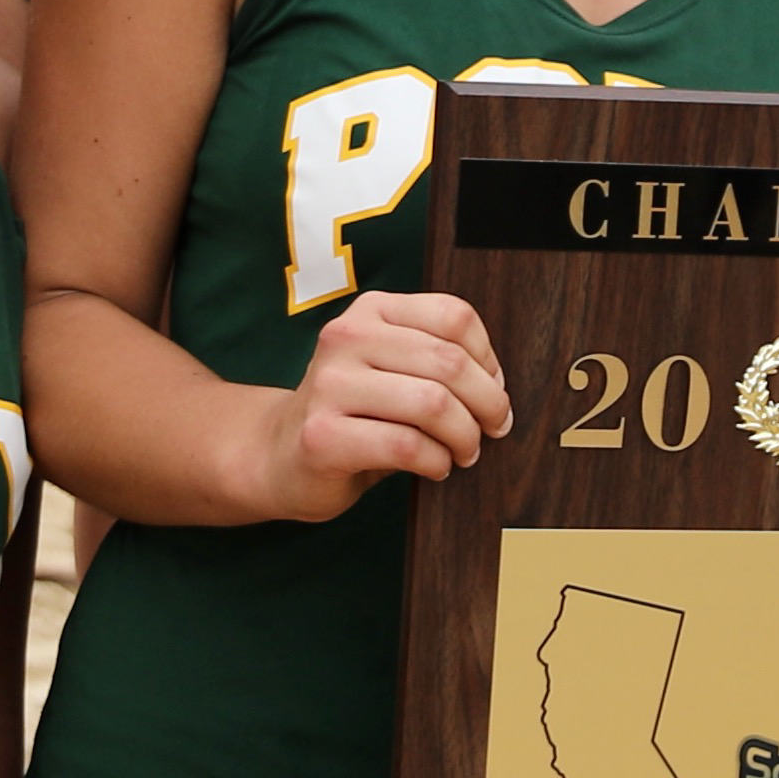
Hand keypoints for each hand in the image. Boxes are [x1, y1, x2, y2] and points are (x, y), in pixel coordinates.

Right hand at [278, 288, 507, 511]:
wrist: (280, 454)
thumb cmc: (353, 414)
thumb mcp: (391, 368)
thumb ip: (436, 359)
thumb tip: (497, 385)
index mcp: (370, 311)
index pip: (454, 316)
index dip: (488, 358)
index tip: (494, 389)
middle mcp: (346, 337)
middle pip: (449, 361)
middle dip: (487, 403)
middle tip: (493, 429)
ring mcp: (330, 385)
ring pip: (432, 403)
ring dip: (464, 436)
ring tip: (463, 452)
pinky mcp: (323, 435)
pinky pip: (406, 445)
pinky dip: (435, 461)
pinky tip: (434, 466)